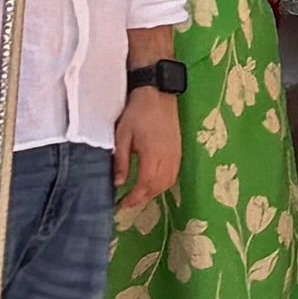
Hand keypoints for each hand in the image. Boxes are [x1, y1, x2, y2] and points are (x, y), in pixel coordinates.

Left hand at [116, 87, 183, 211]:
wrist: (157, 94)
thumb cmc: (137, 113)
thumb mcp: (122, 136)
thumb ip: (121, 161)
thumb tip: (118, 184)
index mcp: (152, 155)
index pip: (144, 186)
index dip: (133, 199)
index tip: (122, 205)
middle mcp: (167, 158)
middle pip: (157, 188)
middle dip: (142, 198)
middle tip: (127, 203)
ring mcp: (175, 154)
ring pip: (167, 183)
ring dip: (153, 192)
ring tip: (139, 195)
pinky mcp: (179, 150)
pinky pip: (173, 175)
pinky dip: (163, 184)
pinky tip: (154, 183)